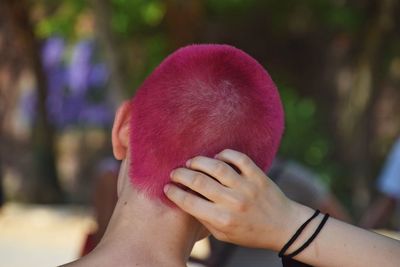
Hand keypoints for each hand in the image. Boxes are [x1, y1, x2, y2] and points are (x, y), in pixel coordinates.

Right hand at [164, 149, 307, 249]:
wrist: (284, 227)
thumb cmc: (250, 232)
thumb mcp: (223, 235)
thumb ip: (204, 219)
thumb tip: (184, 199)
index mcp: (222, 220)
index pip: (189, 202)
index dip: (173, 192)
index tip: (166, 186)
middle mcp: (233, 202)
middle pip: (198, 181)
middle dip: (181, 174)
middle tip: (174, 172)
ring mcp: (247, 187)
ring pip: (216, 166)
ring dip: (199, 161)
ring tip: (191, 162)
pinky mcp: (258, 176)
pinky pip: (239, 158)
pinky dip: (225, 153)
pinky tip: (217, 157)